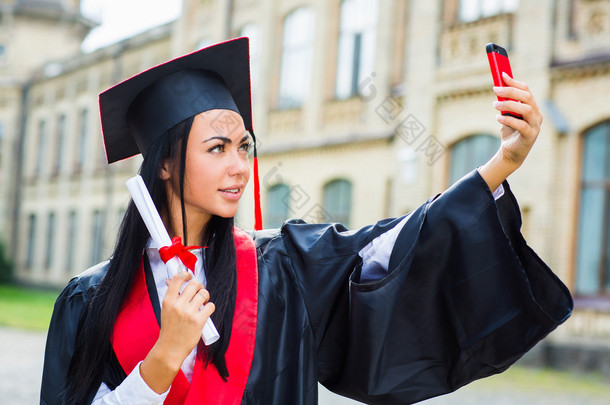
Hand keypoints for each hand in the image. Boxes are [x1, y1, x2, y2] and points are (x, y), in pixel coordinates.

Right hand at [140, 271, 214, 392]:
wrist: (170, 348)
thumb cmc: (169, 328)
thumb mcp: (166, 310)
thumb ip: (171, 295)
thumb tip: (170, 279)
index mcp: (168, 301)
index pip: (178, 279)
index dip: (186, 274)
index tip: (190, 277)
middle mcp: (178, 305)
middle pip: (195, 284)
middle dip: (199, 287)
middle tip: (199, 293)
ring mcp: (189, 313)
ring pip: (204, 294)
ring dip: (206, 297)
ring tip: (203, 303)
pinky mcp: (199, 321)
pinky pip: (211, 306)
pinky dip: (210, 307)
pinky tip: (206, 312)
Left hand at [493, 72, 542, 167]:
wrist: (510, 153)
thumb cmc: (509, 132)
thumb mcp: (506, 115)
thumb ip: (505, 104)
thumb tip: (498, 88)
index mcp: (532, 107)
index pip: (526, 90)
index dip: (514, 82)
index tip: (502, 75)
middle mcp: (537, 115)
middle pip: (527, 97)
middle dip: (511, 91)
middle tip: (495, 89)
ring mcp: (535, 126)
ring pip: (526, 109)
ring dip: (509, 104)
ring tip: (494, 104)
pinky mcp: (530, 136)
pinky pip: (521, 125)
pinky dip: (509, 120)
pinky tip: (498, 118)